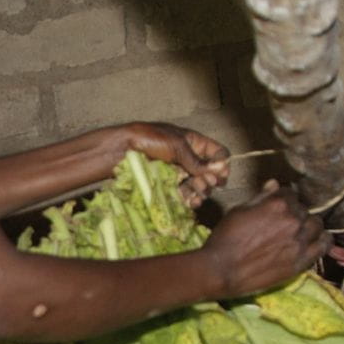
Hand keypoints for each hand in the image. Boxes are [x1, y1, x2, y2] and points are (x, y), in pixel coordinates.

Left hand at [111, 122, 229, 207]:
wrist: (121, 150)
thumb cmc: (149, 139)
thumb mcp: (177, 146)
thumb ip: (198, 161)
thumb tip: (220, 171)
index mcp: (194, 142)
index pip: (217, 153)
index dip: (222, 164)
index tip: (221, 175)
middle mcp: (189, 158)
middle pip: (210, 173)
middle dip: (210, 180)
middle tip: (203, 184)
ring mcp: (178, 172)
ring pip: (198, 186)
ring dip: (201, 192)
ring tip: (197, 194)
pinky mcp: (168, 185)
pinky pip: (184, 195)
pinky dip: (190, 199)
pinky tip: (192, 203)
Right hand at [202, 182, 320, 298]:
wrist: (222, 270)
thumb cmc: (225, 238)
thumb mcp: (240, 211)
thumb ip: (262, 197)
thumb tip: (275, 184)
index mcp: (277, 204)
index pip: (290, 194)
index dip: (283, 200)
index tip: (278, 208)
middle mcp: (293, 220)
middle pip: (304, 210)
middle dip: (295, 214)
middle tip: (283, 224)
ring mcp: (299, 241)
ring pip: (317, 225)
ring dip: (309, 226)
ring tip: (299, 233)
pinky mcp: (302, 260)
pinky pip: (324, 245)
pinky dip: (322, 241)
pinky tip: (315, 241)